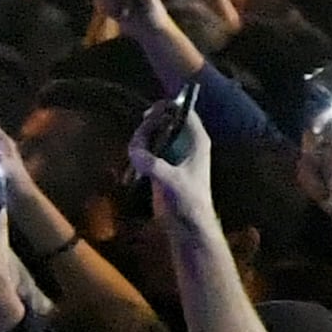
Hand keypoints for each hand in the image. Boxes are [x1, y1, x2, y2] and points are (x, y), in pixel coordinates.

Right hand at [132, 97, 218, 229]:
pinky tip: (134, 164)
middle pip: (165, 121)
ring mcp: (175, 155)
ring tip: (135, 155)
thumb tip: (134, 150)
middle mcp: (187, 144)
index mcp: (197, 141)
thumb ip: (152, 164)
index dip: (167, 107)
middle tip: (137, 141)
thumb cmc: (187, 201)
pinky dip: (140, 152)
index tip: (148, 113)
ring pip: (155, 135)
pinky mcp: (164, 166)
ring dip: (142, 140)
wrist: (188, 225)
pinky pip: (149, 150)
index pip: (184, 113)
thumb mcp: (170, 180)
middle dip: (149, 125)